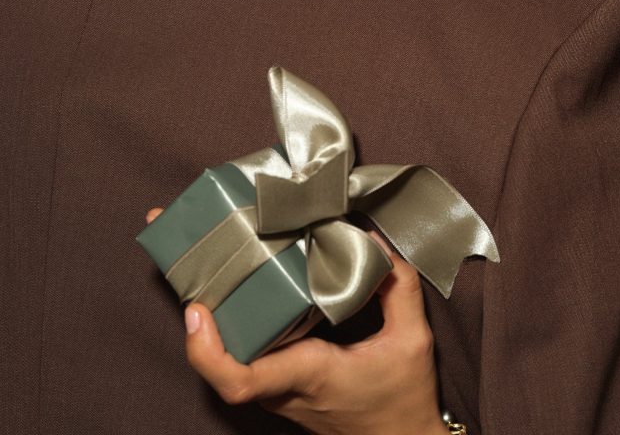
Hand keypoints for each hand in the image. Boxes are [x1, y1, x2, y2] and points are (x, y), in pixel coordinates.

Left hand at [145, 212, 444, 434]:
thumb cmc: (404, 398)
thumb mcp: (412, 339)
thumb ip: (398, 286)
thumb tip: (374, 241)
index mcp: (309, 374)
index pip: (242, 380)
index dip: (208, 351)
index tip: (196, 311)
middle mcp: (283, 386)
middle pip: (218, 362)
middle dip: (194, 316)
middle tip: (186, 255)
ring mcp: (278, 389)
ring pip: (225, 360)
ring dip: (206, 319)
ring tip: (199, 261)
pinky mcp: (280, 385)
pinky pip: (241, 358)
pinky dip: (227, 327)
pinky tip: (229, 290)